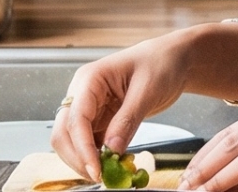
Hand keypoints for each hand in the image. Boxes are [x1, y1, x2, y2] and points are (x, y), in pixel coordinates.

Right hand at [52, 36, 194, 182]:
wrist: (173, 60)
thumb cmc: (161, 63)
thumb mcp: (148, 90)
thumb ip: (127, 120)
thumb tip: (111, 151)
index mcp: (89, 80)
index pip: (75, 120)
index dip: (82, 149)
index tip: (96, 171)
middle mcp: (83, 94)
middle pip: (64, 134)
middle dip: (78, 158)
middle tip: (101, 177)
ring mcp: (90, 108)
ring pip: (73, 142)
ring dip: (86, 160)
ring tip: (111, 173)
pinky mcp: (100, 120)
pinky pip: (90, 144)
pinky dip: (98, 157)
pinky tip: (115, 164)